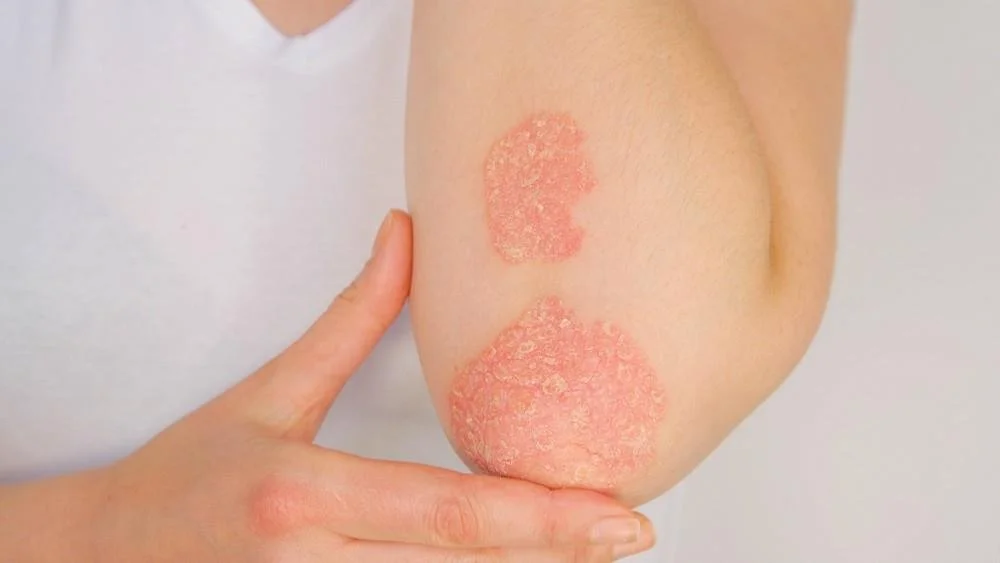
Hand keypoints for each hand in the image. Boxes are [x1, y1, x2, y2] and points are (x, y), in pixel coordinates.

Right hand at [87, 210, 654, 561]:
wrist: (105, 552)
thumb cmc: (184, 475)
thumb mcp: (268, 393)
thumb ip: (350, 321)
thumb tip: (403, 237)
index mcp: (306, 497)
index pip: (450, 513)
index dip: (543, 520)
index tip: (618, 519)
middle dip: (554, 555)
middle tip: (628, 534)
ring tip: (585, 546)